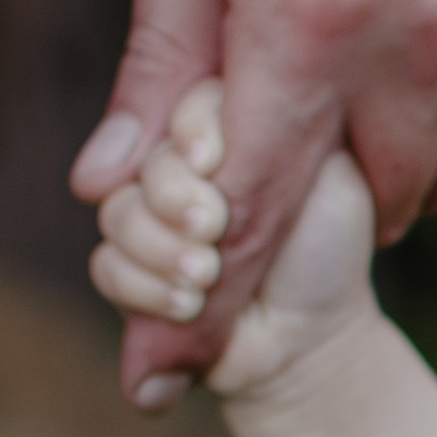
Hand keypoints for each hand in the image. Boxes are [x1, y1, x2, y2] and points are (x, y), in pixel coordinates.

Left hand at [69, 0, 436, 408]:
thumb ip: (163, 62)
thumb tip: (111, 197)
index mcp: (308, 15)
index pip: (253, 217)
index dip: (200, 311)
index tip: (163, 377)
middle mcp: (432, 26)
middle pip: (377, 207)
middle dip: (321, 200)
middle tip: (294, 147)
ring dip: (416, 160)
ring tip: (378, 90)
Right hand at [91, 83, 378, 408]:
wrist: (314, 335)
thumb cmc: (330, 248)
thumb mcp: (323, 175)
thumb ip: (266, 131)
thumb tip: (197, 127)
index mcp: (231, 124)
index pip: (186, 100)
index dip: (190, 128)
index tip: (210, 160)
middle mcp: (183, 166)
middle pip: (142, 157)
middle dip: (173, 195)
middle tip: (213, 227)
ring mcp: (152, 217)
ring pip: (116, 211)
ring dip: (160, 248)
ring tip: (206, 276)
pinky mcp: (134, 270)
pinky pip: (106, 266)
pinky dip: (144, 288)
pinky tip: (188, 305)